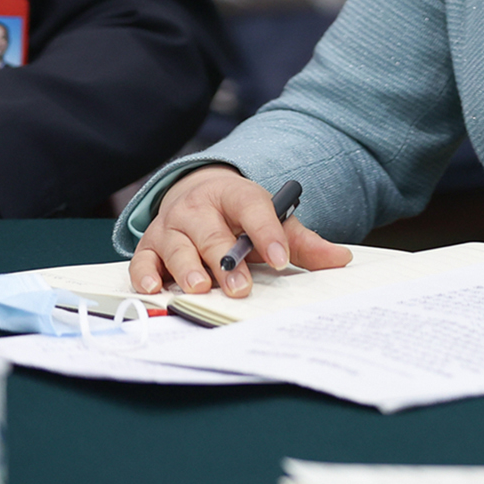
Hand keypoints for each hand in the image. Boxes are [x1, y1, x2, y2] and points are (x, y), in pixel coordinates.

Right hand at [128, 164, 348, 297]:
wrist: (198, 197)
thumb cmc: (239, 217)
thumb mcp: (272, 221)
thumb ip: (302, 242)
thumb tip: (341, 259)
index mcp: (233, 194)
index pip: (252, 208)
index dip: (267, 232)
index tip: (281, 258)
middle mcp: (197, 207)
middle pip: (211, 233)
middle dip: (226, 261)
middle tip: (241, 287)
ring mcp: (170, 226)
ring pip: (177, 247)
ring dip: (188, 268)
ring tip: (201, 287)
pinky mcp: (148, 247)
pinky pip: (142, 262)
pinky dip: (146, 276)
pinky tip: (156, 289)